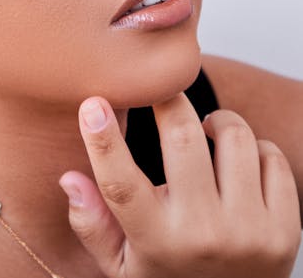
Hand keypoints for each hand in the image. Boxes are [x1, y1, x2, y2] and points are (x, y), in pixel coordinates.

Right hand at [59, 94, 300, 277]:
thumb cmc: (168, 277)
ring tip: (204, 130)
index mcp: (155, 242)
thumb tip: (69, 178)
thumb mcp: (121, 265)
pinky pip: (272, 156)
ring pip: (235, 137)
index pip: (121, 185)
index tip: (93, 103)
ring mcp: (250, 233)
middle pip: (183, 139)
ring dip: (216, 120)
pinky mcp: (287, 229)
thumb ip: (92, 223)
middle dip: (168, 100)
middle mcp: (203, 236)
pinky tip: (237, 160)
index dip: (103, 140)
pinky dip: (254, 146)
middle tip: (161, 91)